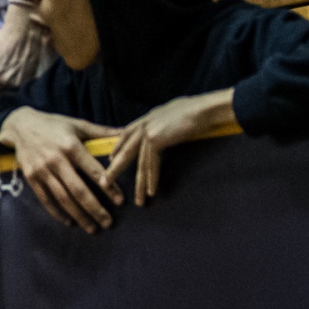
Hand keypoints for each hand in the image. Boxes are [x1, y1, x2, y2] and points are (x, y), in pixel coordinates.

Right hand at [0, 107, 120, 231]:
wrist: (20, 125)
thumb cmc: (54, 125)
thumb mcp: (78, 125)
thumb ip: (102, 132)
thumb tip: (128, 133)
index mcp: (71, 146)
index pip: (94, 171)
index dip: (108, 187)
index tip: (120, 202)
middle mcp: (56, 159)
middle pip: (78, 190)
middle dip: (95, 209)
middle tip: (108, 223)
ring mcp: (42, 170)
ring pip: (63, 198)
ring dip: (79, 215)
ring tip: (92, 228)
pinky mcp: (31, 177)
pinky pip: (45, 199)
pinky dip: (57, 213)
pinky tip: (69, 222)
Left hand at [104, 89, 235, 205]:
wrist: (203, 109)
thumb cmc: (196, 111)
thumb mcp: (173, 115)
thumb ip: (163, 123)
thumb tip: (166, 128)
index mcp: (147, 119)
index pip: (126, 134)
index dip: (118, 148)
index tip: (111, 159)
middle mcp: (143, 125)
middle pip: (125, 151)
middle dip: (115, 169)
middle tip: (105, 183)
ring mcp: (147, 132)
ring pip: (139, 163)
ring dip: (139, 184)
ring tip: (138, 200)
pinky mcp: (155, 139)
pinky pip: (152, 164)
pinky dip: (152, 180)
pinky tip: (151, 192)